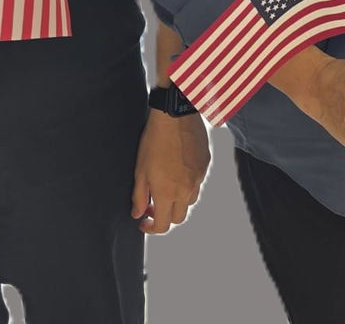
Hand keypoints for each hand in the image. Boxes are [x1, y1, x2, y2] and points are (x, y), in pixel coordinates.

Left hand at [131, 110, 209, 234]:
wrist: (176, 116)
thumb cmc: (155, 141)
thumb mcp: (140, 170)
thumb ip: (139, 196)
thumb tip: (138, 214)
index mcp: (167, 193)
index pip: (163, 225)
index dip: (151, 228)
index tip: (144, 222)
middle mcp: (186, 190)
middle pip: (178, 217)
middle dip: (165, 216)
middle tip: (153, 204)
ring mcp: (198, 178)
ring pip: (190, 201)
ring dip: (178, 201)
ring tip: (166, 186)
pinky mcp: (205, 165)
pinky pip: (198, 182)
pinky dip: (187, 184)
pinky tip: (177, 169)